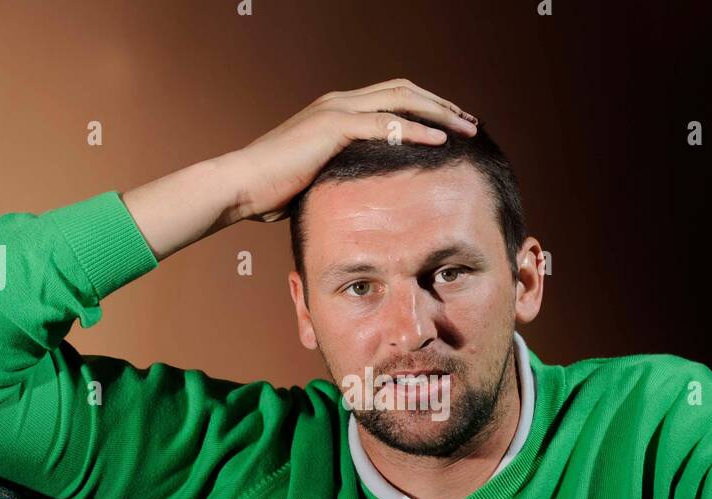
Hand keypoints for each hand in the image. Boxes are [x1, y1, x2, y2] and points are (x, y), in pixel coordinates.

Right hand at [228, 78, 477, 222]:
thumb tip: (361, 194)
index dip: (426, 108)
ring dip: (439, 114)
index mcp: (337, 110)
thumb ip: (340, 173)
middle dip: (442, 105)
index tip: (452, 126)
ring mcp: (336, 110)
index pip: (393, 97)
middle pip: (405, 91)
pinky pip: (385, 123)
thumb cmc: (271, 189)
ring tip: (467, 129)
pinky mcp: (333, 126)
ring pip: (402, 100)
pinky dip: (416, 130)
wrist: (240, 186)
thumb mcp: (315, 176)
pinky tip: (440, 141)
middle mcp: (340, 101)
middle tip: (471, 124)